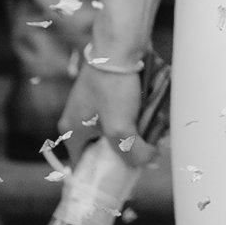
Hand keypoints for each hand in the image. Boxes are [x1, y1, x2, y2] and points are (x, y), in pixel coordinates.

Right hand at [61, 50, 149, 164]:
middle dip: (126, 151)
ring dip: (136, 135)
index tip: (122, 178)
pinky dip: (138, 119)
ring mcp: (93, 105)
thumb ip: (131, 152)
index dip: (101, 173)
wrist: (120, 46)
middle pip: (103, 148)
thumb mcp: (120, 128)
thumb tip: (146, 160)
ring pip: (117, 131)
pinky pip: (124, 115)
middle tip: (146, 153)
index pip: (82, 163)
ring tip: (154, 135)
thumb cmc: (112, 85)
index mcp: (71, 130)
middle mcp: (78, 119)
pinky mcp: (108, 94)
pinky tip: (154, 119)